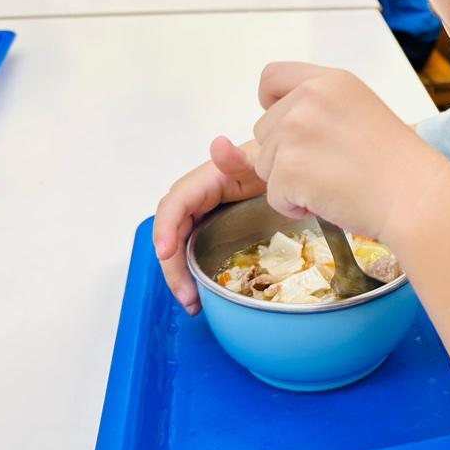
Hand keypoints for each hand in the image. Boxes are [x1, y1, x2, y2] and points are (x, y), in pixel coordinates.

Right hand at [153, 136, 266, 314]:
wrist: (284, 169)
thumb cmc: (271, 163)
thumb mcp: (258, 160)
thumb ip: (238, 158)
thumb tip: (218, 145)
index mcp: (203, 183)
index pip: (174, 206)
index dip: (165, 229)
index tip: (165, 252)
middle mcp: (196, 200)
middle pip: (172, 234)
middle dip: (173, 267)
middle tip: (187, 297)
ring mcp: (202, 216)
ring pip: (180, 247)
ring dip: (181, 276)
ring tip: (192, 303)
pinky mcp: (211, 229)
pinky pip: (193, 250)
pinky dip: (193, 273)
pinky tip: (202, 294)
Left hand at [252, 62, 444, 241]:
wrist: (417, 196)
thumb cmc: (399, 165)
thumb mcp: (362, 111)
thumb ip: (322, 108)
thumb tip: (284, 126)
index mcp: (330, 81)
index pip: (272, 77)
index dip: (271, 103)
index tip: (286, 125)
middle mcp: (309, 98)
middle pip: (264, 129)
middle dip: (284, 154)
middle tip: (327, 168)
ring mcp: (295, 132)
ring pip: (265, 165)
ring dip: (290, 183)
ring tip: (334, 185)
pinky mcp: (289, 169)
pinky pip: (274, 196)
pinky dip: (295, 207)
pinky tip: (331, 200)